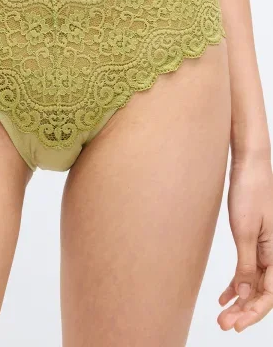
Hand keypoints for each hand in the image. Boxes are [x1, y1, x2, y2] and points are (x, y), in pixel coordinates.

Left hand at [218, 156, 272, 331]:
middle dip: (245, 311)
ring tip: (222, 316)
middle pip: (264, 291)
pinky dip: (238, 283)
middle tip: (224, 324)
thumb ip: (247, 265)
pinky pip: (249, 268)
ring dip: (240, 300)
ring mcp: (266, 247)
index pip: (271, 294)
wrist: (249, 165)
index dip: (255, 312)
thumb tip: (246, 296)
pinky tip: (226, 296)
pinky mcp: (255, 239)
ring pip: (256, 282)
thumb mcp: (245, 231)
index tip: (237, 325)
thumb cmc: (251, 192)